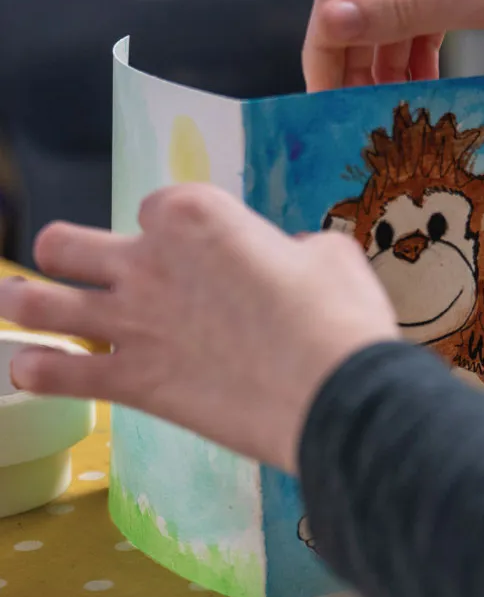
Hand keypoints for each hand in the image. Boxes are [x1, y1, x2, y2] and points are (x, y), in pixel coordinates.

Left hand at [0, 186, 399, 472]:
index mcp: (195, 215)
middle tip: (78, 267)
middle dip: (66, 253)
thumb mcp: (327, 255)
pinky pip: (55, 375)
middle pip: (66, 244)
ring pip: (39, 303)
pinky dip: (37, 371)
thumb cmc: (338, 316)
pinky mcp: (132, 381)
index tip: (194, 253)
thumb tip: (284, 261)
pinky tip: (29, 369)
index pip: (154, 206)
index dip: (172, 228)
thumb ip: (289, 248)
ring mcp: (131, 322)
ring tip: (19, 302)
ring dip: (24, 301)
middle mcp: (148, 261)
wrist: (335, 391)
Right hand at [303, 0, 483, 90]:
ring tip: (387, 108)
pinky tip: (422, 83)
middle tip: (349, 113)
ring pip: (392, 6)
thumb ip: (405, 12)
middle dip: (349, 56)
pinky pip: (427, 8)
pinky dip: (418, 47)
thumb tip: (328, 20)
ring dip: (383, 57)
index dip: (323, 45)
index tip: (322, 98)